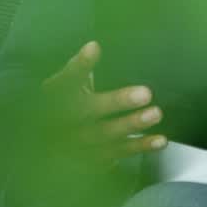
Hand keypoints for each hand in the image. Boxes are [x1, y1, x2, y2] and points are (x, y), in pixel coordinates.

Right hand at [36, 41, 167, 169]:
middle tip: (146, 93)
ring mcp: (79, 142)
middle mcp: (65, 120)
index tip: (94, 48)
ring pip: (106, 134)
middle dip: (117, 101)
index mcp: (57, 96)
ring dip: (132, 125)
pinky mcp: (92, 159)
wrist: (48, 145)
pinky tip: (159, 140)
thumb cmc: (62, 106)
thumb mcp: (63, 86)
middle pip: (90, 110)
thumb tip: (94, 46)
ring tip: (156, 114)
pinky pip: (118, 153)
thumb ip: (78, 69)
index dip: (79, 65)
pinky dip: (139, 147)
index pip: (66, 79)